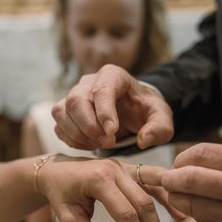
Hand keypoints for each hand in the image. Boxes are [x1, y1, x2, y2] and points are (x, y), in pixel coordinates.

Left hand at [37, 155, 173, 221]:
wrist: (55, 169)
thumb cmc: (60, 196)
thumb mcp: (68, 219)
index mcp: (98, 179)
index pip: (125, 214)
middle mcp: (115, 169)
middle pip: (144, 203)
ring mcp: (124, 166)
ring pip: (152, 191)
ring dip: (166, 215)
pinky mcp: (129, 168)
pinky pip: (152, 181)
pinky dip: (166, 197)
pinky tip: (179, 215)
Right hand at [51, 64, 173, 149]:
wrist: (133, 112)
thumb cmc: (146, 111)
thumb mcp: (161, 118)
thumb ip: (159, 128)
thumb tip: (143, 140)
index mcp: (113, 75)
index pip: (101, 90)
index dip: (104, 112)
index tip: (112, 133)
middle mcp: (89, 82)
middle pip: (75, 100)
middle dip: (89, 126)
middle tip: (108, 143)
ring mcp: (74, 95)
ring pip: (61, 112)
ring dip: (77, 134)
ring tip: (99, 145)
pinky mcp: (66, 112)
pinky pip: (59, 126)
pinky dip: (72, 140)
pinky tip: (91, 145)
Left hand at [161, 143, 221, 221]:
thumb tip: (185, 161)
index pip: (202, 154)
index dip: (182, 158)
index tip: (176, 163)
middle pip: (191, 180)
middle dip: (169, 179)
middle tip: (164, 179)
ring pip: (192, 205)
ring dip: (177, 198)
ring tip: (177, 193)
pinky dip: (195, 214)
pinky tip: (198, 209)